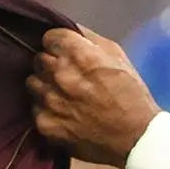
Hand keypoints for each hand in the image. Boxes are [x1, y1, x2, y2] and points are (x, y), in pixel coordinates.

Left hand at [28, 27, 162, 166]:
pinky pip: (35, 108)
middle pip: (39, 59)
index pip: (50, 38)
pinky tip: (64, 113)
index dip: (59, 44)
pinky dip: (46, 109)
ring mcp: (50, 101)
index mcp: (80, 56)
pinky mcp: (45, 123)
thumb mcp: (118, 57)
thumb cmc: (131, 95)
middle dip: (51, 64)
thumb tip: (71, 30)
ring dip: (45, 85)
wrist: (137, 138)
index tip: (65, 52)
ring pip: (33, 82)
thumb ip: (91, 40)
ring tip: (63, 95)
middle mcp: (60, 75)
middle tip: (67, 75)